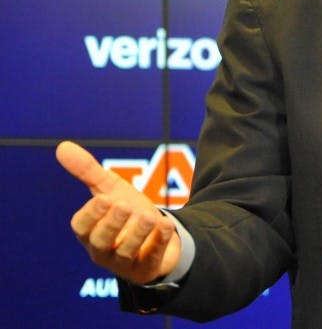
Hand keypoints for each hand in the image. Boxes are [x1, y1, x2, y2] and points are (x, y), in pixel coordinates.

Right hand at [56, 141, 181, 284]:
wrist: (156, 234)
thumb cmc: (126, 212)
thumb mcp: (109, 189)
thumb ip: (87, 171)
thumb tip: (62, 146)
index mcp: (90, 231)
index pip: (82, 226)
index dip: (92, 214)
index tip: (104, 198)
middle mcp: (103, 250)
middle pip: (102, 241)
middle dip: (112, 224)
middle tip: (125, 206)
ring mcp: (125, 261)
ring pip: (127, 252)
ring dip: (138, 233)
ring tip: (148, 215)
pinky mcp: (147, 267)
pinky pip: (152, 257)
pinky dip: (159, 242)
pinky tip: (166, 225)